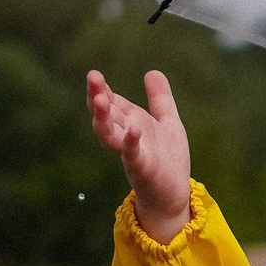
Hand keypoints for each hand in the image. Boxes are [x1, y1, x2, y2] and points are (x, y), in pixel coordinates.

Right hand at [86, 69, 191, 242]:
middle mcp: (125, 136)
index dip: (102, 89)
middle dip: (97, 97)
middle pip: (105, 115)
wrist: (173, 193)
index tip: (94, 75)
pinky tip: (134, 128)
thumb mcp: (167, 122)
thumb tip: (151, 71)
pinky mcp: (142, 168)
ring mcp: (131, 153)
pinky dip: (131, 141)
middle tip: (92, 79)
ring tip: (100, 100)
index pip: (111, 103)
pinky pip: (132, 154)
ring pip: (109, 134)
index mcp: (130, 123)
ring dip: (103, 118)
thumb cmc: (167, 158)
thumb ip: (160, 99)